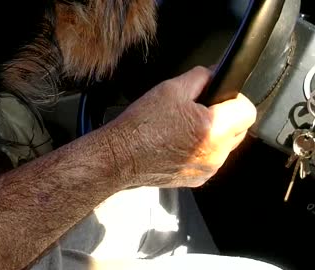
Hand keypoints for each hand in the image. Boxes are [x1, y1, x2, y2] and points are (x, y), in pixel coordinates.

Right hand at [102, 66, 255, 187]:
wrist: (120, 156)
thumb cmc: (140, 127)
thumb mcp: (170, 89)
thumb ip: (200, 77)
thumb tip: (214, 73)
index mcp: (213, 129)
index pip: (247, 110)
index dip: (234, 99)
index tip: (221, 97)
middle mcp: (215, 154)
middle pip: (238, 129)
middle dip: (224, 117)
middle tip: (197, 110)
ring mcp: (206, 169)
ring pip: (224, 146)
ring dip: (212, 135)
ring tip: (183, 128)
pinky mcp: (196, 179)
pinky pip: (209, 160)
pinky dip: (200, 151)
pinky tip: (178, 143)